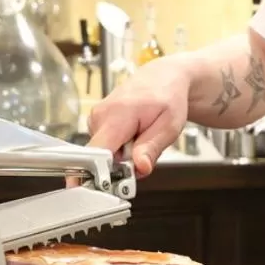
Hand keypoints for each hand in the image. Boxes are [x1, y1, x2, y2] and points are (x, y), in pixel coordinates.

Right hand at [85, 57, 191, 176]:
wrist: (163, 79)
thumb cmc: (168, 98)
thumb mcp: (169, 126)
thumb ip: (151, 148)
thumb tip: (140, 168)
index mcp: (116, 116)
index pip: (96, 154)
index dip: (101, 175)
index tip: (112, 185)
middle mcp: (100, 117)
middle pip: (102, 160)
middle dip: (122, 167)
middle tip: (144, 155)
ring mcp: (96, 119)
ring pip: (105, 156)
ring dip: (124, 158)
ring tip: (140, 140)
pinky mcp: (96, 123)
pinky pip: (106, 148)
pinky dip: (120, 149)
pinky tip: (132, 137)